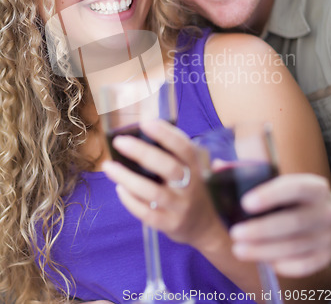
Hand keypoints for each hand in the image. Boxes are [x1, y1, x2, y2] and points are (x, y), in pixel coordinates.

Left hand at [102, 119, 222, 247]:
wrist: (204, 226)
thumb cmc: (190, 188)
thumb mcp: (191, 169)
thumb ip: (174, 153)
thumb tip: (145, 129)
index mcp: (195, 167)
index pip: (184, 147)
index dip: (166, 134)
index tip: (145, 122)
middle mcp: (190, 186)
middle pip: (168, 167)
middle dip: (142, 152)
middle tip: (120, 141)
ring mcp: (180, 207)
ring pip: (153, 192)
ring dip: (128, 178)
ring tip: (108, 166)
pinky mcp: (169, 224)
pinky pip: (148, 214)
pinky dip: (131, 201)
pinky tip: (119, 188)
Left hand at [229, 174, 330, 276]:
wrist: (327, 215)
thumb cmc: (293, 197)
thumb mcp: (280, 181)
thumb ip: (249, 173)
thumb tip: (218, 167)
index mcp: (313, 187)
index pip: (294, 188)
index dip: (270, 195)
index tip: (245, 203)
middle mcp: (324, 211)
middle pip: (293, 222)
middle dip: (261, 230)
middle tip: (235, 233)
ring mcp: (327, 235)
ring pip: (295, 247)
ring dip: (264, 251)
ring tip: (238, 250)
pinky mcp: (326, 256)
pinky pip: (305, 265)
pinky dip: (284, 265)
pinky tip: (263, 262)